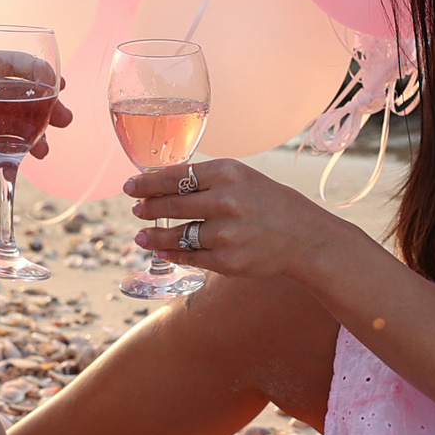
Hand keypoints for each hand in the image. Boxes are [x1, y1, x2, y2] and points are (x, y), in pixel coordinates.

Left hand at [0, 52, 73, 192]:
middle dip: (46, 103)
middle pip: (22, 91)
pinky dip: (23, 150)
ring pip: (21, 119)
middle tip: (63, 118)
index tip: (54, 85)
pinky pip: (9, 144)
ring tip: (48, 147)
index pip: (7, 62)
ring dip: (40, 129)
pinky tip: (32, 159)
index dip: (35, 71)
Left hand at [128, 156, 338, 281]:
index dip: (147, 183)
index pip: (175, 176)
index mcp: (228, 173)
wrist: (304, 237)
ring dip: (153, 237)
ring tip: (141, 236)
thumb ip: (205, 179)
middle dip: (147, 208)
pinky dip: (173, 254)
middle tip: (136, 210)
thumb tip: (159, 182)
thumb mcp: (242, 178)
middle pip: (170, 204)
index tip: (130, 186)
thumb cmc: (269, 203)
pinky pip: (189, 257)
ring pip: (176, 235)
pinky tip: (163, 251)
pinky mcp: (227, 261)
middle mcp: (225, 201)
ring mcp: (225, 234)